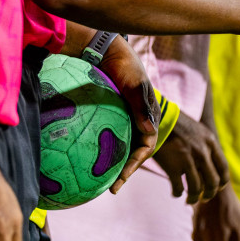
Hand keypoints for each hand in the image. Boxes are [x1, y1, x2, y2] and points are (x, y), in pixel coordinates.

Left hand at [92, 36, 158, 189]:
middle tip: (112, 188)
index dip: (136, 164)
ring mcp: (127, 118)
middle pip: (136, 151)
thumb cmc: (126, 67)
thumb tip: (149, 132)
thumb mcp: (135, 86)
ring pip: (124, 146)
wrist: (111, 52)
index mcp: (149, 116)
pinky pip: (111, 136)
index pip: (147, 146)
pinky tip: (90, 158)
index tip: (121, 179)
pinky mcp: (114, 115)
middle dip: (126, 171)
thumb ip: (142, 108)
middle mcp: (139, 120)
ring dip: (116, 163)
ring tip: (102, 180)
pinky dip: (106, 149)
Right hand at [151, 112, 228, 203]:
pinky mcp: (172, 166)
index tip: (218, 188)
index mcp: (211, 143)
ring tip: (189, 200)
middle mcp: (202, 152)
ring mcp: (188, 160)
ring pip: (196, 189)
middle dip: (209, 194)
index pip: (223, 168)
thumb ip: (208, 148)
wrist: (158, 118)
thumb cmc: (178, 126)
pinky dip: (177, 193)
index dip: (222, 182)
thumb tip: (211, 166)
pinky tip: (175, 193)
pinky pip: (179, 188)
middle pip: (212, 182)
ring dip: (193, 198)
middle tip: (204, 198)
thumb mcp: (200, 132)